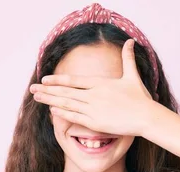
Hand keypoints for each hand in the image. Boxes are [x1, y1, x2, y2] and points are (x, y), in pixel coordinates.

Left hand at [30, 39, 155, 135]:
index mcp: (100, 83)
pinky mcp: (96, 122)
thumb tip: (130, 41)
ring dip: (50, 100)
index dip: (58, 80)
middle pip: (66, 91)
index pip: (73, 80)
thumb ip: (127, 58)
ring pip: (67, 103)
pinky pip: (75, 117)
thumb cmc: (140, 98)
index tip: (45, 79)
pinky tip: (52, 110)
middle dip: (47, 90)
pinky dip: (62, 113)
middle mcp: (94, 95)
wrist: (146, 116)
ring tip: (37, 98)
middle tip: (33, 88)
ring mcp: (93, 109)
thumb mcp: (133, 75)